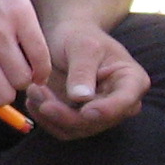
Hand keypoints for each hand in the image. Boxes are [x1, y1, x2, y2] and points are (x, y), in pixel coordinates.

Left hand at [0, 0, 51, 128]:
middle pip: (3, 96)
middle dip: (4, 92)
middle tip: (3, 78)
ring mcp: (1, 34)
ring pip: (24, 80)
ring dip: (23, 77)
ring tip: (17, 65)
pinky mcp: (22, 17)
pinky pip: (42, 58)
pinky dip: (42, 66)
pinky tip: (36, 61)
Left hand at [25, 21, 148, 140]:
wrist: (65, 37)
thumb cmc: (79, 35)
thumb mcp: (82, 45)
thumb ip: (83, 69)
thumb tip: (82, 98)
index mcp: (132, 81)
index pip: (126, 101)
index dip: (108, 110)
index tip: (86, 111)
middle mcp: (119, 104)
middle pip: (97, 121)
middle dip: (65, 113)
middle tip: (37, 92)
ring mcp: (99, 115)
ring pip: (76, 129)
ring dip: (50, 115)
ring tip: (33, 89)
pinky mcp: (78, 120)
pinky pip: (61, 128)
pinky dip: (44, 117)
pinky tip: (33, 99)